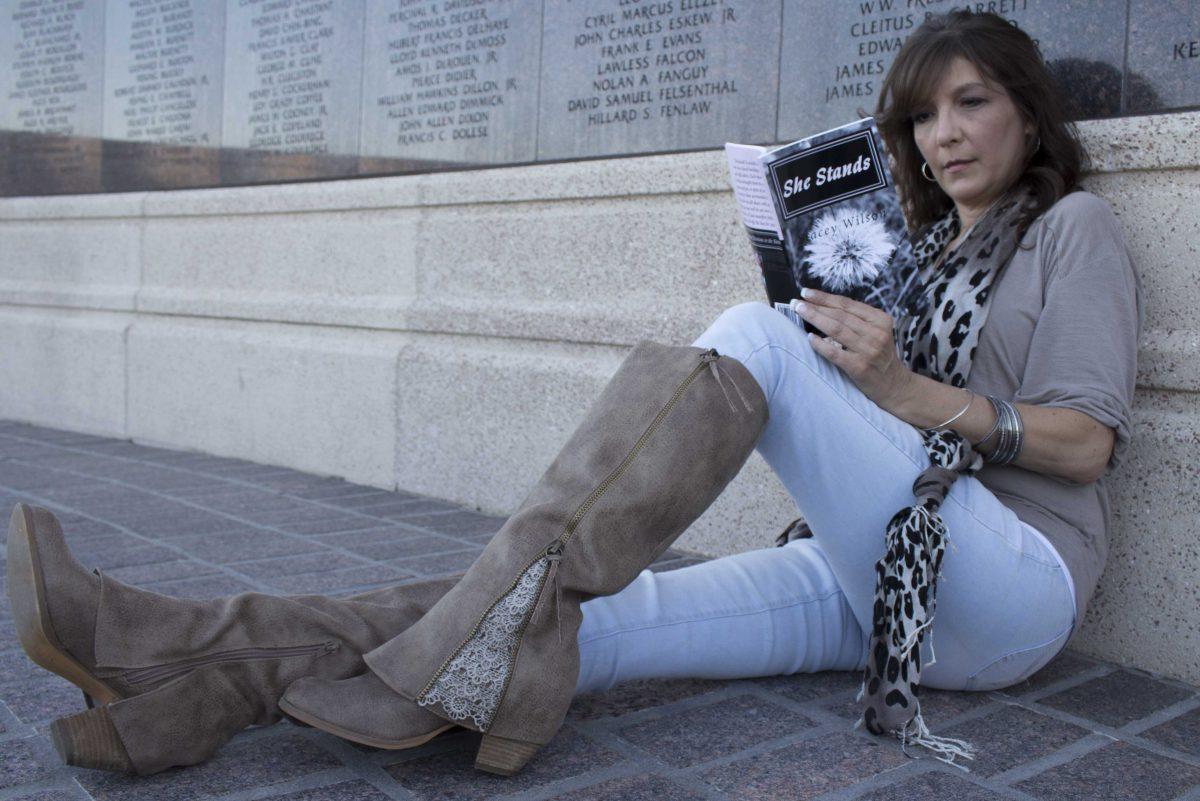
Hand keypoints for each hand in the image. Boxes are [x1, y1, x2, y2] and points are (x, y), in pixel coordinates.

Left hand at [791, 288, 913, 411]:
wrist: (893, 384)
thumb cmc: (878, 355)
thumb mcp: (876, 332)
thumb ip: (857, 320)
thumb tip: (823, 305)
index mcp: (880, 319)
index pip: (847, 304)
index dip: (825, 297)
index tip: (807, 292)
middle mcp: (876, 333)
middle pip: (840, 315)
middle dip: (815, 306)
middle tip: (796, 302)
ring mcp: (868, 350)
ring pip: (836, 329)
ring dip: (815, 318)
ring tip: (799, 312)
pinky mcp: (859, 367)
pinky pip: (834, 352)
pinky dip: (820, 344)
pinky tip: (809, 338)